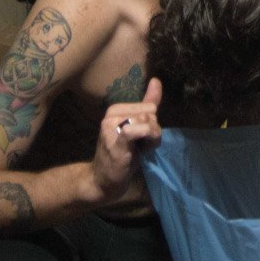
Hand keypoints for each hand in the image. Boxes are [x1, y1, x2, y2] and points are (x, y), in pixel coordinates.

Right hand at [89, 76, 161, 205]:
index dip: (152, 124)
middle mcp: (111, 114)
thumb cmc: (122, 153)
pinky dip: (147, 138)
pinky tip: (141, 150)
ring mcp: (111, 127)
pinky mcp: (116, 141)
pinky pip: (138, 130)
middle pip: (151, 114)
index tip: (141, 138)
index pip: (150, 107)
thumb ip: (146, 104)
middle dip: (153, 132)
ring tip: (139, 151)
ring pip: (148, 122)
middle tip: (140, 147)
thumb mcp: (135, 127)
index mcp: (115, 108)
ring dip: (152, 141)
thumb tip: (156, 81)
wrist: (103, 180)